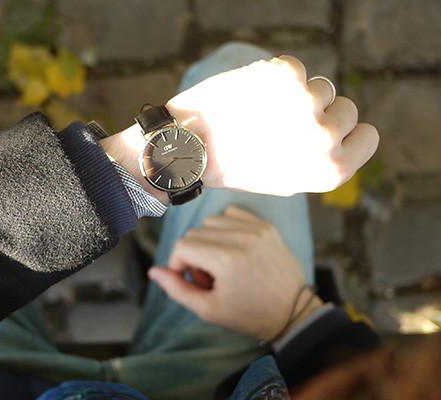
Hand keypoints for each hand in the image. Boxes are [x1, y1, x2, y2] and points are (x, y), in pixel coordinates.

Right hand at [148, 206, 322, 341]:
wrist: (294, 313)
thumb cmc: (250, 315)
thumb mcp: (209, 310)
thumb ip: (177, 289)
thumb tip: (153, 271)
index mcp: (227, 260)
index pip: (182, 246)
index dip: (178, 264)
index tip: (190, 280)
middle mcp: (242, 239)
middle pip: (194, 233)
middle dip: (194, 255)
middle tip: (210, 279)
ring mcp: (257, 229)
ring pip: (211, 221)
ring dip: (209, 240)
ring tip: (223, 264)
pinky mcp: (266, 226)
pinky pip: (232, 214)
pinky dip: (226, 228)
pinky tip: (233, 249)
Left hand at [167, 56, 378, 195]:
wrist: (188, 147)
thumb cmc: (234, 166)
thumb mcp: (287, 179)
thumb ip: (320, 160)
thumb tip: (341, 133)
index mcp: (334, 171)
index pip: (367, 135)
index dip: (341, 132)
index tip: (313, 135)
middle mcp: (326, 139)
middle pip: (346, 108)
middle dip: (317, 113)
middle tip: (277, 126)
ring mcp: (308, 105)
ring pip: (320, 87)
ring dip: (293, 95)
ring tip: (259, 114)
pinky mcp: (286, 76)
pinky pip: (294, 68)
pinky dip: (272, 76)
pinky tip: (248, 95)